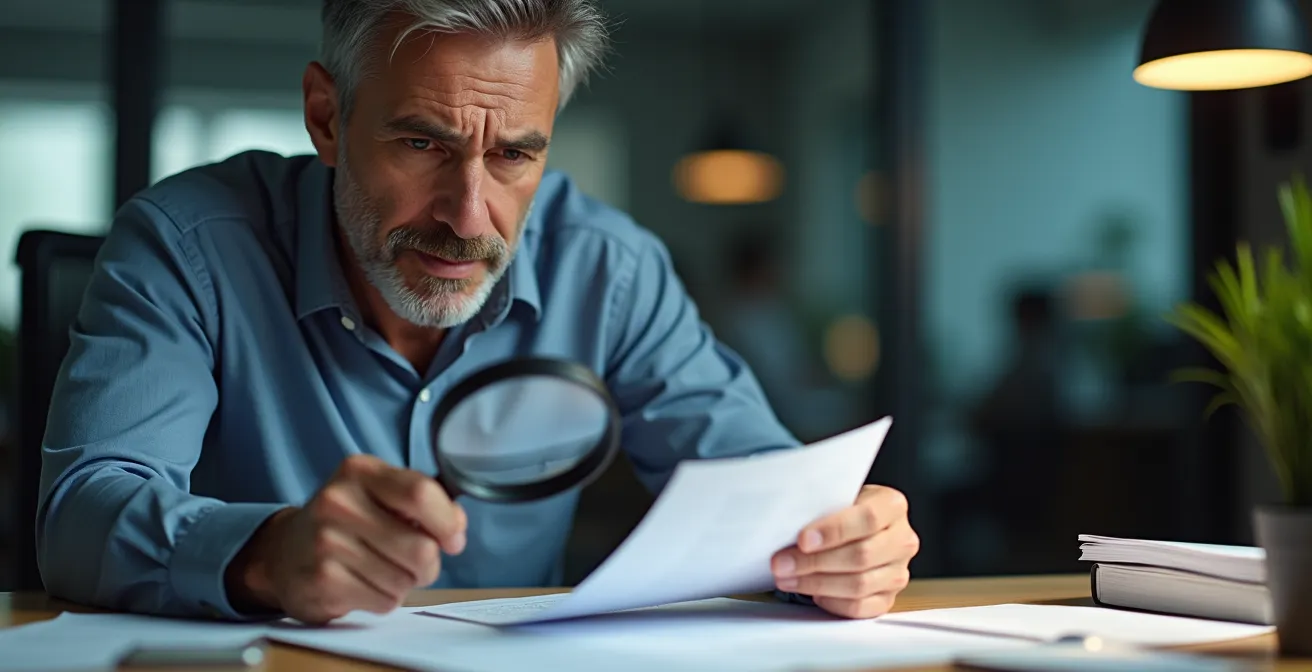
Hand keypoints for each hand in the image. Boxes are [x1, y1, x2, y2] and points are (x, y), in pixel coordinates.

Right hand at [225, 454, 466, 623]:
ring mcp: (327, 542)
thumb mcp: (379, 494)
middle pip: (421, 547)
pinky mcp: (323, 581)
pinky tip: (362, 584)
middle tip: (412, 560)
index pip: (421, 494)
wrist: (283, 553)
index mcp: (360, 471)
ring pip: (405, 579)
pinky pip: (385, 600)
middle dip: (428, 563)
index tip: (453, 538)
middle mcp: (338, 502)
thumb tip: (456, 528)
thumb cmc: (346, 523)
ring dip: (404, 582)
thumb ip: (422, 502)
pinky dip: (384, 598)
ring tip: (379, 569)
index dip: (448, 522)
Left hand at [771, 485, 918, 618]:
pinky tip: (813, 593)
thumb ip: (822, 507)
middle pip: (861, 555)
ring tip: (788, 578)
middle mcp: (902, 540)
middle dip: (815, 561)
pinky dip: (832, 602)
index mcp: (892, 506)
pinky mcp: (888, 598)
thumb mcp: (836, 496)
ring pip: (859, 585)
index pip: (868, 518)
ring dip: (816, 583)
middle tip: (783, 563)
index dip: (834, 530)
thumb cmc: (842, 510)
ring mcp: (897, 572)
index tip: (803, 539)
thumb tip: (788, 524)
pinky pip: (860, 607)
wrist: (855, 526)